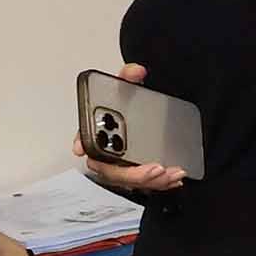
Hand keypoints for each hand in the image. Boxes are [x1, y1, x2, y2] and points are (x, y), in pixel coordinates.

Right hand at [75, 63, 186, 195]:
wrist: (147, 114)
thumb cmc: (131, 105)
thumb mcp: (129, 87)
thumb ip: (129, 77)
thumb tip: (135, 71)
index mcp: (99, 133)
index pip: (87, 141)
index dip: (84, 145)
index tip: (81, 149)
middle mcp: (108, 153)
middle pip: (112, 171)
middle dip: (133, 174)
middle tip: (156, 167)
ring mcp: (122, 166)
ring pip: (131, 181)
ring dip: (152, 181)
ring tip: (173, 173)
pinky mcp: (138, 173)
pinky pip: (145, 184)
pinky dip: (160, 184)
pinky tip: (174, 179)